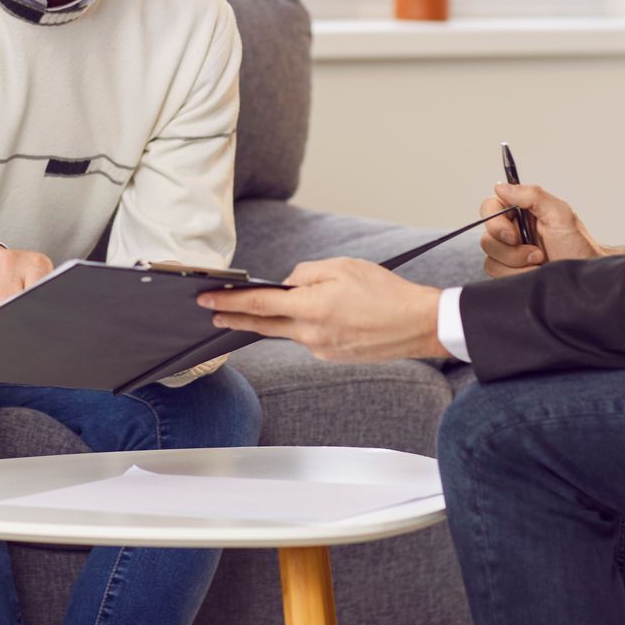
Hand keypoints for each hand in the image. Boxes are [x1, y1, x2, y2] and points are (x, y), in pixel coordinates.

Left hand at [197, 259, 443, 362]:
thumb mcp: (342, 266)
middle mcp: (311, 334)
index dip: (229, 301)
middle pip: (263, 324)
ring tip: (269, 306)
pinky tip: (320, 315)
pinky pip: (309, 338)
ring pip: (288, 331)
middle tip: (214, 312)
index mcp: (310, 307)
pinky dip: (305, 325)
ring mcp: (321, 349)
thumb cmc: (384, 291)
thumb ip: (306, 273)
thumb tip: (286, 282)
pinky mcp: (332, 357)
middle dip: (236, 317)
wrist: (417, 324)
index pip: (258, 304)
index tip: (208, 299)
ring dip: (276, 319)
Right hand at [478, 183, 608, 277]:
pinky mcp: (510, 272)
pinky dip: (516, 276)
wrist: (585, 279)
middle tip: (536, 253)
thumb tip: (501, 186)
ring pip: (491, 258)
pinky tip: (534, 274)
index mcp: (523, 212)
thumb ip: (532, 195)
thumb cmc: (579, 247)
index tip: (513, 236)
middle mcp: (514, 230)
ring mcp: (511, 253)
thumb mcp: (560, 215)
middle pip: (488, 237)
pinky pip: (496, 273)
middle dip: (512, 250)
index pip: (490, 208)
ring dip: (516, 264)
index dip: (495, 222)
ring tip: (539, 263)